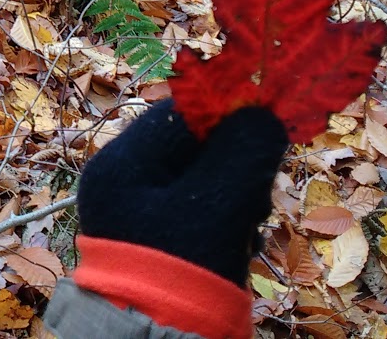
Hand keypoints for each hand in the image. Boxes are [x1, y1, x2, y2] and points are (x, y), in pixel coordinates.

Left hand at [76, 100, 287, 284]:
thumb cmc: (182, 272)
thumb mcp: (218, 207)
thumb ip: (242, 152)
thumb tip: (263, 114)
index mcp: (119, 167)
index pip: (177, 116)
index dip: (225, 114)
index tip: (268, 124)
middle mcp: (120, 186)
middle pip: (191, 149)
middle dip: (233, 166)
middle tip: (257, 194)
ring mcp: (137, 216)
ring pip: (201, 182)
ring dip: (234, 198)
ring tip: (244, 229)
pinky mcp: (157, 243)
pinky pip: (199, 214)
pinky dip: (225, 223)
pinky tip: (237, 246)